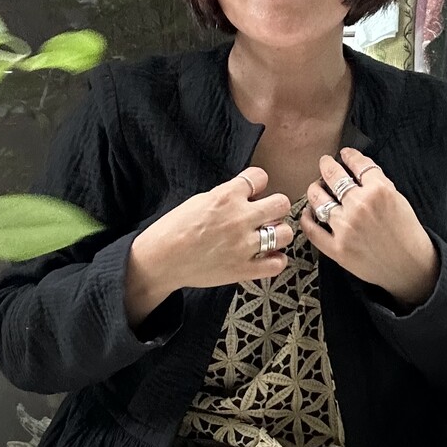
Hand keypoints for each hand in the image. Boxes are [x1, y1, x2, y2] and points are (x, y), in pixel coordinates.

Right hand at [125, 167, 291, 324]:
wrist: (161, 260)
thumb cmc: (175, 229)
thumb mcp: (200, 200)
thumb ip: (227, 195)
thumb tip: (248, 193)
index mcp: (226, 196)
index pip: (261, 177)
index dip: (258, 184)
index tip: (252, 193)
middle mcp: (239, 218)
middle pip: (281, 204)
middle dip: (275, 207)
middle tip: (264, 215)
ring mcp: (244, 245)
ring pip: (286, 233)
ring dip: (279, 233)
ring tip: (266, 236)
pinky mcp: (244, 269)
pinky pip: (278, 263)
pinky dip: (275, 259)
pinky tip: (266, 256)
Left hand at [299, 148, 439, 308]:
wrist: (410, 266)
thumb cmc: (406, 233)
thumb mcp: (399, 199)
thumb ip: (378, 183)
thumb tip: (357, 168)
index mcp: (380, 191)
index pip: (357, 163)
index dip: (348, 155)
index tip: (344, 154)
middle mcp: (360, 206)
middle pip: (333, 175)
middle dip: (327, 165)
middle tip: (324, 163)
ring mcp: (346, 227)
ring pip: (318, 198)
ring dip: (315, 189)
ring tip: (317, 188)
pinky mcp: (337, 248)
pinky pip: (312, 229)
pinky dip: (307, 217)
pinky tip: (309, 212)